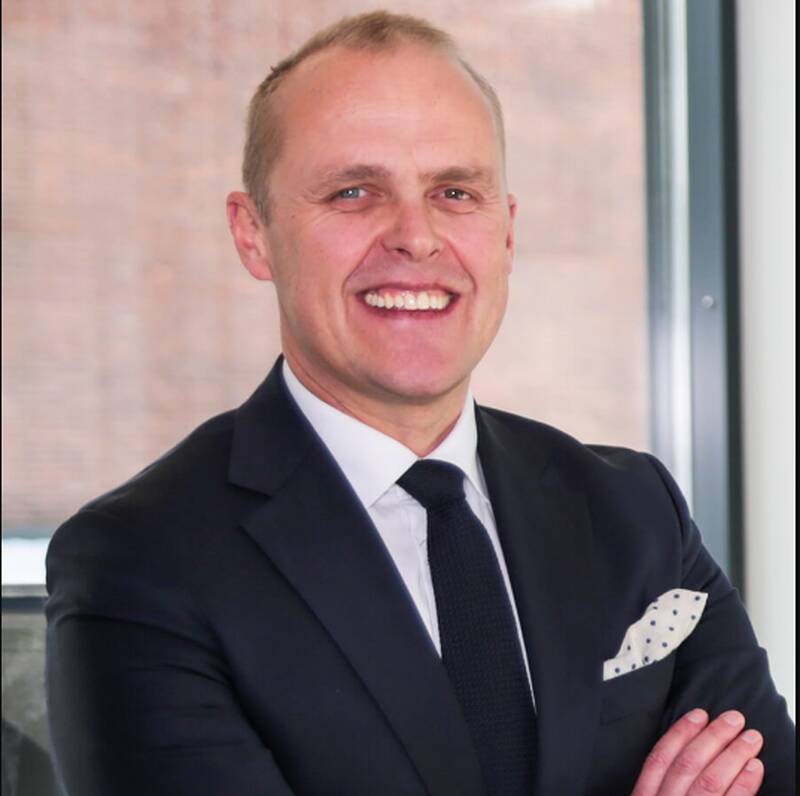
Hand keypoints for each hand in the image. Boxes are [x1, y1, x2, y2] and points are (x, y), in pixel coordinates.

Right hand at [631, 709, 764, 794]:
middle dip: (712, 737)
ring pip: (710, 780)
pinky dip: (744, 783)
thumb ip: (657, 785)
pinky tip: (754, 767)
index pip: (659, 757)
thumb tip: (679, 751)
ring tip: (750, 738)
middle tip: (733, 719)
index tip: (698, 715)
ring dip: (733, 754)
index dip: (679, 732)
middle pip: (688, 764)